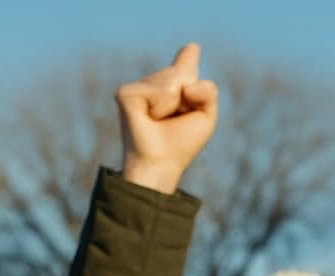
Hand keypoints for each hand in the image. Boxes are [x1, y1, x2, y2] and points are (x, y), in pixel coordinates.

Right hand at [115, 43, 217, 193]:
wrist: (161, 164)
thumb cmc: (181, 144)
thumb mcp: (206, 116)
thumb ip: (209, 91)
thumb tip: (187, 86)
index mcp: (173, 86)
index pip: (186, 60)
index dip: (188, 59)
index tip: (190, 52)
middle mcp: (154, 82)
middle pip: (185, 72)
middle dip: (188, 99)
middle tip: (173, 120)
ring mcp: (138, 86)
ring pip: (172, 80)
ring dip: (174, 105)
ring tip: (161, 121)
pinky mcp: (126, 93)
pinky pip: (158, 90)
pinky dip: (162, 107)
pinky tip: (149, 119)